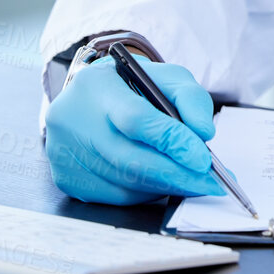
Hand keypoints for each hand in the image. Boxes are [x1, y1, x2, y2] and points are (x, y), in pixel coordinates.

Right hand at [45, 56, 227, 204]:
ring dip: (165, 186)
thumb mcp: (164, 77)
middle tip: (209, 183)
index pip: (135, 119)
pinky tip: (163, 183)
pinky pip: (115, 197)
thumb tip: (203, 133)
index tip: (203, 159)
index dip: (171, 141)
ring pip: (124, 183)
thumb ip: (190, 98)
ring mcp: (64, 153)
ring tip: (193, 182)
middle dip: (176, 175)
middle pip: (129, 159)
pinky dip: (146, 193)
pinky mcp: (66, 178)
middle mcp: (71, 120)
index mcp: (95, 86)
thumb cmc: (131, 87)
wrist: (87, 99)